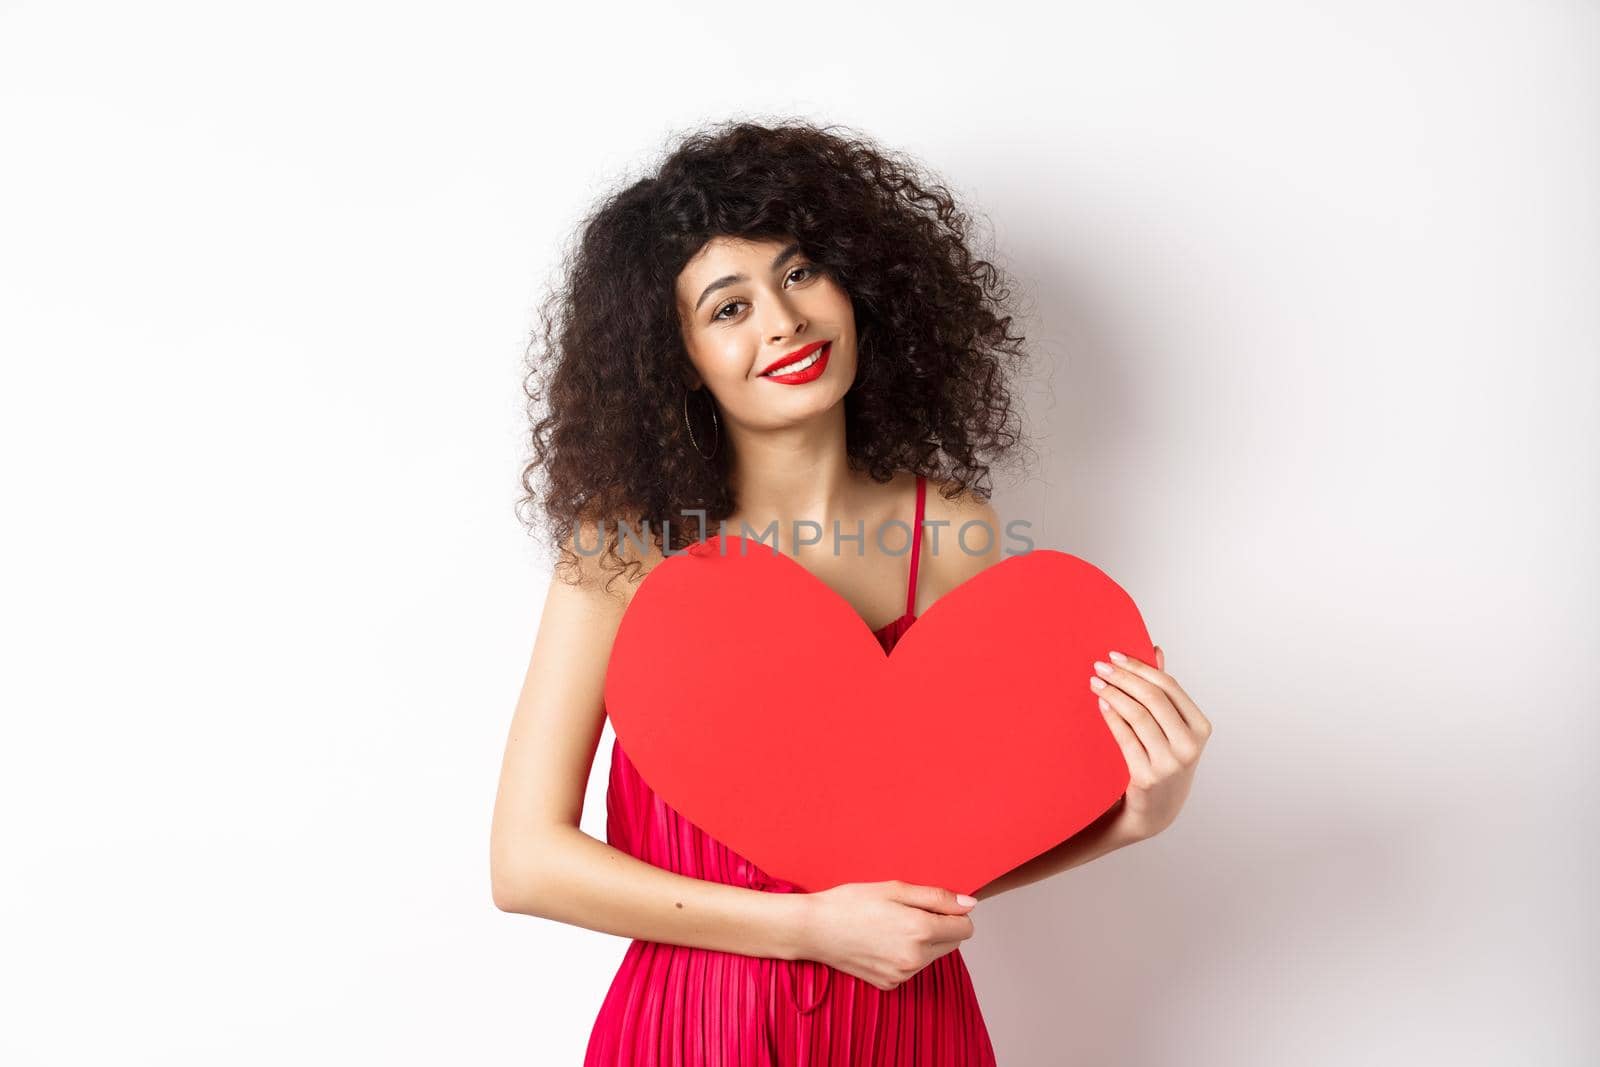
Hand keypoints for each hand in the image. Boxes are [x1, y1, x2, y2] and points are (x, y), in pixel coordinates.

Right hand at [799, 880, 976, 990]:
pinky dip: (905, 955)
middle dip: (940, 927)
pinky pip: (912, 968)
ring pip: (933, 956)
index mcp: (921, 931)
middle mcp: (916, 958)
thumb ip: (937, 897)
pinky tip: (882, 941)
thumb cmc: (851, 902)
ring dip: (923, 941)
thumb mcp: (896, 889)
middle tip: (908, 911)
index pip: (965, 927)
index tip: (932, 904)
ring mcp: (902, 975)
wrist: (814, 929)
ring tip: (891, 925)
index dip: (953, 912)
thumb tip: (969, 904)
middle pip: (952, 943)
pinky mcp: (890, 985)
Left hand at [1090, 646, 1212, 842]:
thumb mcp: (1172, 727)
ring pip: (1138, 715)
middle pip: (1153, 698)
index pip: (1169, 686)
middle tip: (1100, 666)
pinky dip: (1111, 716)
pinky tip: (1101, 703)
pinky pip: (1125, 737)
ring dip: (1113, 693)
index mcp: (1200, 727)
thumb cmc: (1164, 759)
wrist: (1157, 809)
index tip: (1115, 655)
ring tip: (1096, 682)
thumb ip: (1165, 691)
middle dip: (1124, 677)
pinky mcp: (1147, 776)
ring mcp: (1170, 763)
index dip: (1140, 667)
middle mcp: (1190, 745)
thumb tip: (1155, 650)